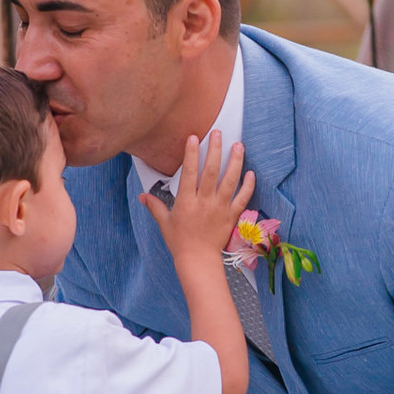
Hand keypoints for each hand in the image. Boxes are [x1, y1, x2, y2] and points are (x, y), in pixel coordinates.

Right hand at [141, 131, 254, 267]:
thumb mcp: (164, 222)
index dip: (192, 153)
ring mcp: (220, 207)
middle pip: (211, 171)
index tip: (194, 138)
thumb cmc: (180, 242)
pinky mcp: (232, 215)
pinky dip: (248, 185)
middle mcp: (204, 201)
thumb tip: (143, 196)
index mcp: (186, 201)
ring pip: (230, 180)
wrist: (198, 260)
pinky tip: (251, 173)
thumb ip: (155, 206)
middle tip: (218, 133)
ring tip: (238, 145)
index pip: (190, 172)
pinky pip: (242, 198)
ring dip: (235, 161)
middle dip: (215, 149)